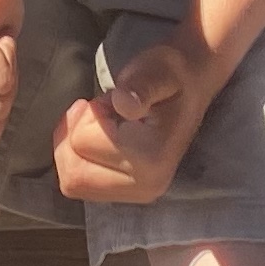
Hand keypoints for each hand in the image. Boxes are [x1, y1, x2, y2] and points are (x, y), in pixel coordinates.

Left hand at [53, 37, 208, 205]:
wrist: (191, 86)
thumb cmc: (170, 76)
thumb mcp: (157, 70)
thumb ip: (141, 86)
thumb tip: (126, 104)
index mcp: (152, 160)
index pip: (82, 142)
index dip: (89, 113)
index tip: (116, 100)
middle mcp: (146, 187)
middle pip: (73, 173)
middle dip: (75, 136)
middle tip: (104, 113)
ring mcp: (137, 195)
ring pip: (73, 183)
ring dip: (76, 148)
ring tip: (105, 127)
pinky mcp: (126, 194)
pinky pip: (80, 185)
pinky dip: (79, 160)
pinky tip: (101, 141)